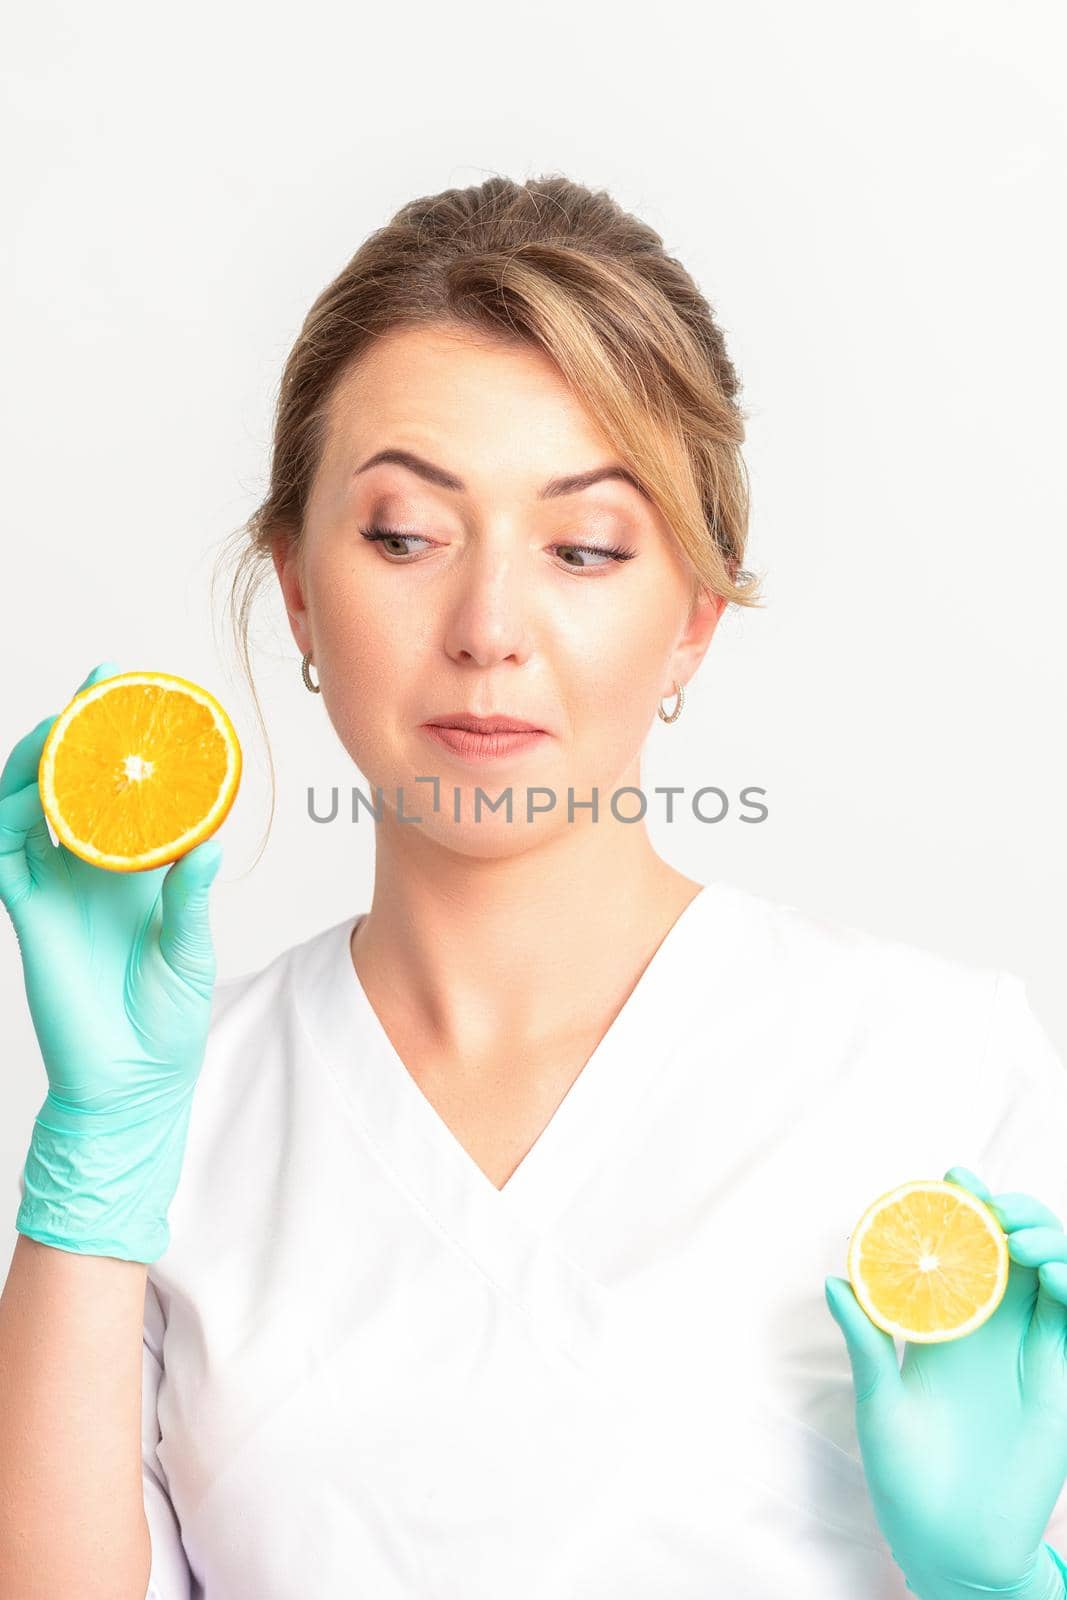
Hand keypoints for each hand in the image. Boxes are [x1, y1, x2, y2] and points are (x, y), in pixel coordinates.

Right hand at [0, 661, 225, 1261]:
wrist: (133, 1083)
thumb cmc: (166, 1020)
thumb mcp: (189, 947)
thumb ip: (189, 895)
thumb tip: (206, 840)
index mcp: (133, 871)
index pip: (124, 792)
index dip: (124, 747)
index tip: (138, 697)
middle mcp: (90, 870)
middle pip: (70, 783)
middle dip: (77, 731)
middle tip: (96, 686)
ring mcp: (55, 888)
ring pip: (30, 805)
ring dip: (41, 761)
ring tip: (62, 724)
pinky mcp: (30, 914)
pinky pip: (5, 854)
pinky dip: (8, 817)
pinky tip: (23, 788)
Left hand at [825, 1166, 1066, 1599]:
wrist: (949, 1546)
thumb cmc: (905, 1476)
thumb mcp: (877, 1401)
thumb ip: (865, 1343)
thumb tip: (832, 1279)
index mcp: (944, 1324)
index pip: (961, 1249)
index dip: (963, 1207)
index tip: (950, 1175)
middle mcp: (990, 1329)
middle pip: (1013, 1247)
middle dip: (1008, 1210)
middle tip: (989, 1203)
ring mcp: (1028, 1351)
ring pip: (1052, 1271)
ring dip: (1044, 1237)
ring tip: (1017, 1236)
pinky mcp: (1056, 1380)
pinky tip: (1051, 1274)